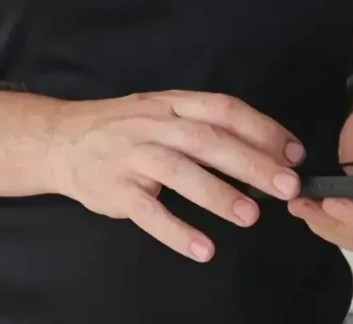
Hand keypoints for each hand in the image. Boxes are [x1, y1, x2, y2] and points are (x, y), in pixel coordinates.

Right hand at [48, 90, 304, 262]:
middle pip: (205, 140)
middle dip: (249, 162)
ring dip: (216, 193)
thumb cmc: (122, 127)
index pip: (220, 108)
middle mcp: (151, 125)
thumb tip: (265, 150)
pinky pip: (147, 212)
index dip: (259, 128)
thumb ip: (202, 125)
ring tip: (249, 216)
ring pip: (177, 171)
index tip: (292, 153)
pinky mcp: (115, 189)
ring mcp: (130, 156)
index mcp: (169, 103)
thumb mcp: (159, 111)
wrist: (61, 140)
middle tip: (286, 187)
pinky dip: (176, 231)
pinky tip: (202, 248)